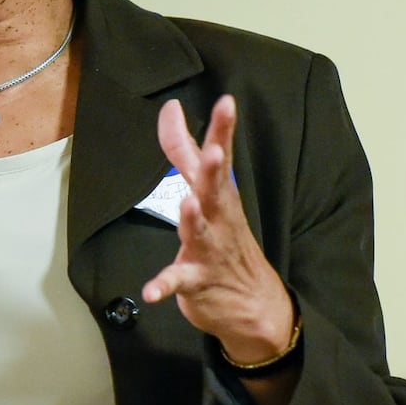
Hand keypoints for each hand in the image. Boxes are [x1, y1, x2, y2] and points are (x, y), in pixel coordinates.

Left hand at [142, 96, 294, 364]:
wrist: (254, 303)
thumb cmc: (225, 237)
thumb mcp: (207, 191)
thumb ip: (185, 151)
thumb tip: (171, 109)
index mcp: (219, 194)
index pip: (217, 156)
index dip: (222, 129)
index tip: (227, 101)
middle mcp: (218, 218)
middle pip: (215, 190)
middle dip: (213, 171)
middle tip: (214, 151)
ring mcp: (210, 250)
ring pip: (201, 232)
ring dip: (193, 220)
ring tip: (187, 204)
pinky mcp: (197, 281)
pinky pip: (179, 282)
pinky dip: (164, 285)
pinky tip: (151, 292)